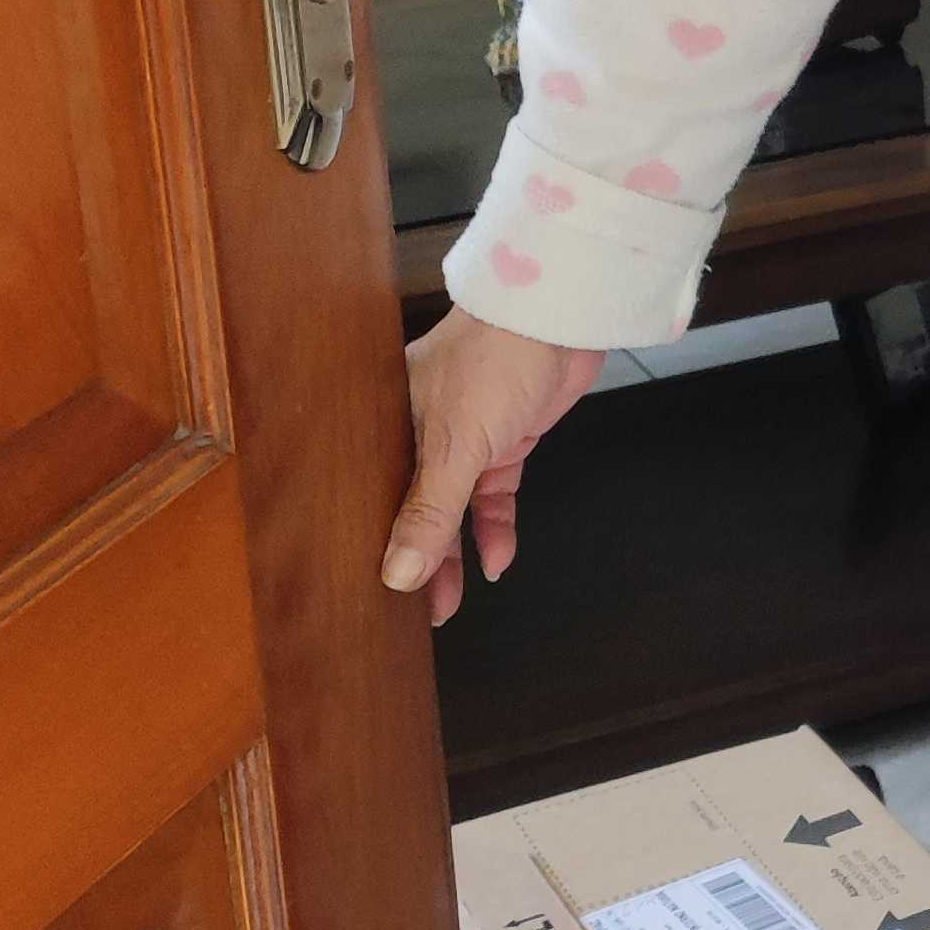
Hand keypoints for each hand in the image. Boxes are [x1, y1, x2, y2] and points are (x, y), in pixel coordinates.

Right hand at [382, 308, 606, 623]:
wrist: (559, 318)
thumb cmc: (493, 360)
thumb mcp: (455, 445)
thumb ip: (430, 512)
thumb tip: (399, 574)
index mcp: (386, 423)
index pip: (371, 495)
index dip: (373, 541)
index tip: (370, 591)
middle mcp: (418, 432)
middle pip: (411, 508)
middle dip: (416, 559)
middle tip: (412, 611)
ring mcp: (464, 439)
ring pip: (452, 509)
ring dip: (454, 552)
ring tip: (447, 602)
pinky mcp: (502, 442)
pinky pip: (491, 495)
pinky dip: (494, 526)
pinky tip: (498, 559)